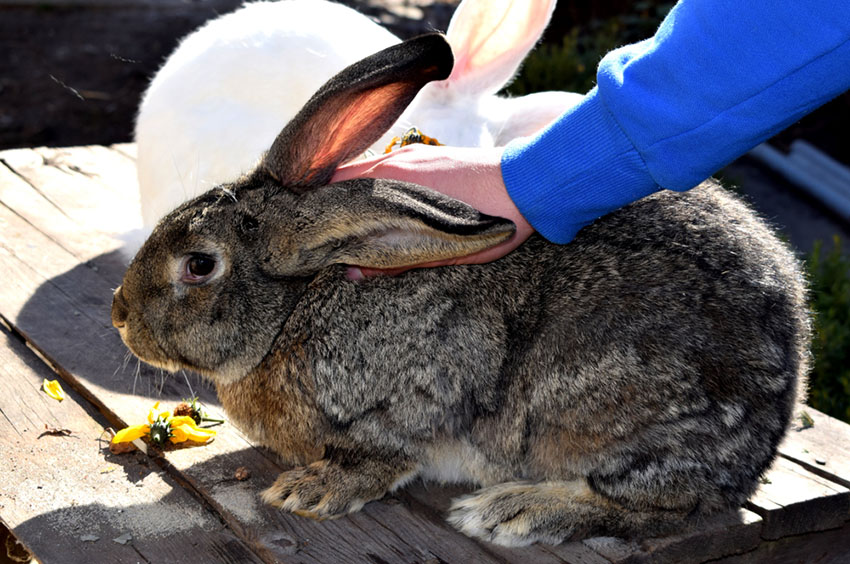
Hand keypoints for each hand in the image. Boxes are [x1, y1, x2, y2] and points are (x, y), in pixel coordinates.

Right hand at [332, 144, 533, 276]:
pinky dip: (375, 186)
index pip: (332, 192)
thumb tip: (351, 271)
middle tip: (324, 232)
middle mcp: (394, 160)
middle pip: (341, 179)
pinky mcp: (428, 153)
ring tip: (348, 222)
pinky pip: (386, 167)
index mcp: (391, 183)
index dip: (318, 212)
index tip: (311, 233)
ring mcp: (411, 154)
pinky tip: (381, 206)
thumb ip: (394, 260)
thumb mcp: (442, 252)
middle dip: (330, 204)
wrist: (533, 182)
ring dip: (352, 195)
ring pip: (363, 173)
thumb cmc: (492, 220)